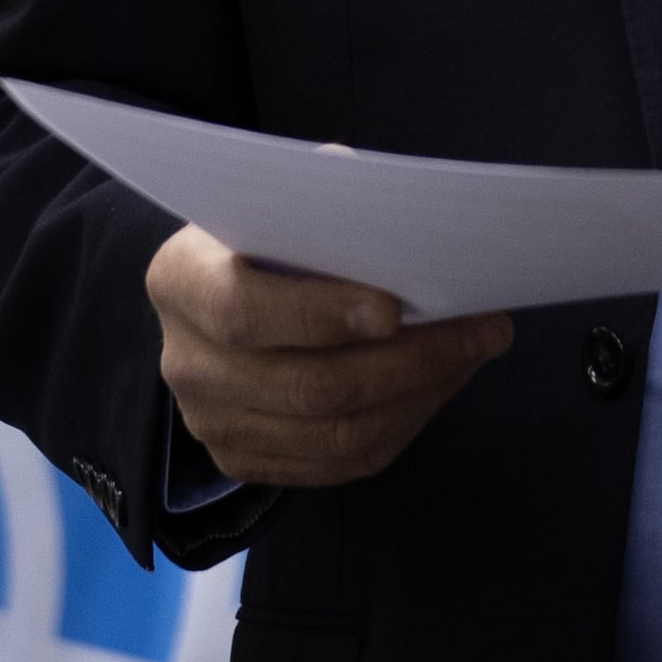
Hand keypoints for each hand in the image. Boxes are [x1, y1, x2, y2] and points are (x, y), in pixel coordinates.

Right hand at [148, 223, 508, 490]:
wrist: (217, 294)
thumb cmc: (265, 234)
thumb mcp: (281, 199)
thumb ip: (328, 198)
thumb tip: (405, 217)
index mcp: (181, 280)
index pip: (242, 311)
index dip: (319, 314)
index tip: (394, 308)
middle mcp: (185, 362)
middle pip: (303, 386)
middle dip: (407, 361)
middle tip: (480, 330)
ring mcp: (211, 421)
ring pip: (330, 434)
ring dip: (418, 396)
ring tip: (473, 354)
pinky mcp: (244, 460)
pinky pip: (337, 463)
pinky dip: (401, 426)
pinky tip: (438, 386)